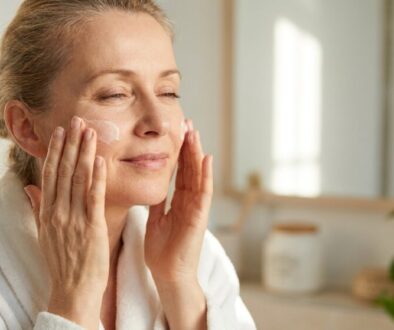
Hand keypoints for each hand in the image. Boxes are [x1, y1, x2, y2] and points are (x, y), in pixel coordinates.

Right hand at [24, 116, 107, 329]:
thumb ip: (39, 208)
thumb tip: (31, 188)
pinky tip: (100, 159)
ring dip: (83, 153)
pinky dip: (96, 177)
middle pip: (63, 171)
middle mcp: (57, 212)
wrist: (73, 290)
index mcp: (47, 212)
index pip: (50, 175)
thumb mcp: (45, 233)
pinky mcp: (91, 227)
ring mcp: (73, 219)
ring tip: (89, 131)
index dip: (56, 151)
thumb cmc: (63, 261)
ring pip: (78, 179)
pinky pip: (93, 197)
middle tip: (76, 120)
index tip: (61, 132)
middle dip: (70, 144)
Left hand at [144, 119, 212, 283]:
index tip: (175, 133)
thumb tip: (152, 186)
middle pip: (190, 168)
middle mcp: (189, 201)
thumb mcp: (155, 220)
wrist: (167, 274)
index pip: (180, 172)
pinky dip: (205, 176)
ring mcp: (196, 208)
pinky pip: (204, 193)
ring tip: (195, 133)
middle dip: (188, 146)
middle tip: (186, 123)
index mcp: (178, 201)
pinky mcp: (199, 217)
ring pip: (198, 175)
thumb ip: (157, 202)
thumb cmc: (162, 250)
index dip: (178, 152)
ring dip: (197, 154)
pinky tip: (206, 158)